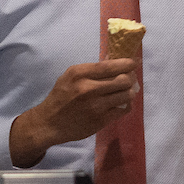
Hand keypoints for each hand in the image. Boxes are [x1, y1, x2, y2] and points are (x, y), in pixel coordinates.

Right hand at [9, 59, 138, 165]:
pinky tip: (122, 103)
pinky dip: (126, 105)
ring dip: (130, 92)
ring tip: (127, 91)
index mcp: (80, 74)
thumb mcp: (70, 76)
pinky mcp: (101, 120)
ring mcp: (96, 106)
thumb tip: (115, 60)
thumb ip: (91, 69)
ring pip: (126, 95)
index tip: (134, 62)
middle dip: (130, 78)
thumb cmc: (61, 96)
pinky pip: (123, 110)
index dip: (127, 63)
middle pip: (123, 80)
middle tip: (130, 79)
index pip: (110, 66)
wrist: (50, 123)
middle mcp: (88, 88)